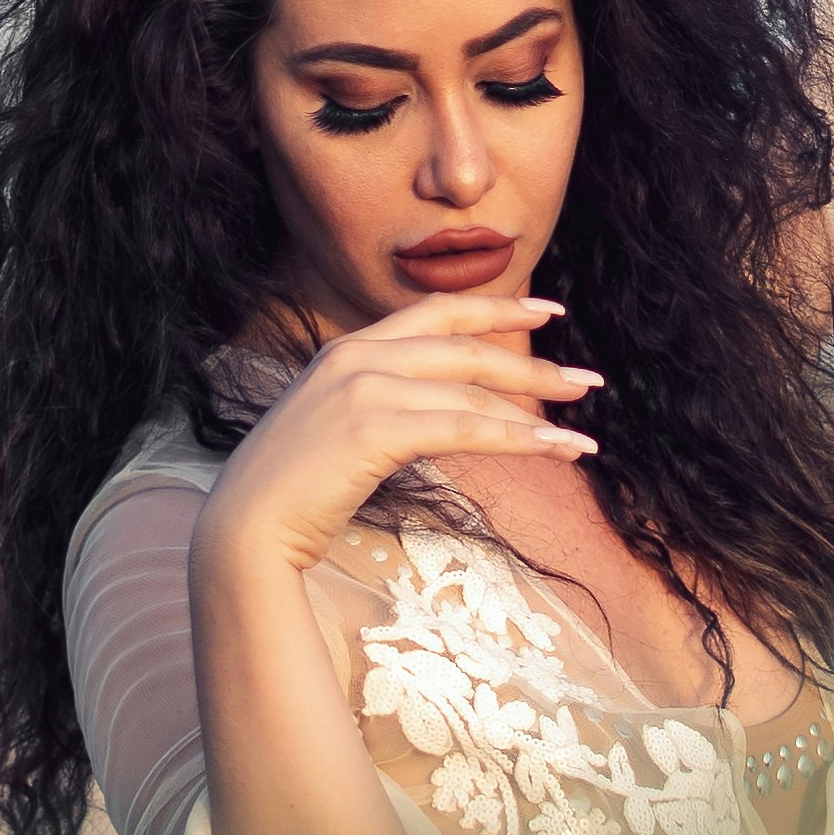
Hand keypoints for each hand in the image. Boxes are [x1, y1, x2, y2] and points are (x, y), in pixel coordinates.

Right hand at [195, 293, 598, 579]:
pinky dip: (516, 438)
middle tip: (587, 383)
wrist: (246, 527)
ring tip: (581, 439)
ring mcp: (362, 388)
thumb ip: (387, 400)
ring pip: (472, 392)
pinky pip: (464, 427)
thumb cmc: (297, 489)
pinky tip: (551, 450)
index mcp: (349, 348)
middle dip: (533, 364)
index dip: (497, 307)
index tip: (549, 309)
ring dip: (536, 414)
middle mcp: (356, 356)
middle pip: (467, 347)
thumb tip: (451, 404)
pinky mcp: (373, 427)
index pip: (437, 310)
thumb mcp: (340, 425)